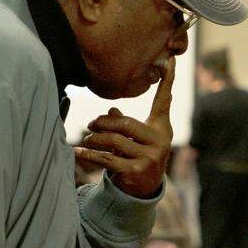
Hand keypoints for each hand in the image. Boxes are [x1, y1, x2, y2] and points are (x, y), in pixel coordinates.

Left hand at [76, 57, 175, 198]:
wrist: (143, 188)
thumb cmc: (137, 155)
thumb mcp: (135, 138)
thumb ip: (124, 123)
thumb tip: (110, 110)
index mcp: (161, 127)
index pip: (164, 100)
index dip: (168, 80)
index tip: (169, 59)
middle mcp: (160, 140)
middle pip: (125, 124)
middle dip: (103, 123)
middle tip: (90, 125)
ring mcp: (150, 157)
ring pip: (114, 141)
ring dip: (94, 140)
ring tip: (86, 140)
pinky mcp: (137, 170)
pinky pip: (108, 158)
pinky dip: (90, 155)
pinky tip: (78, 153)